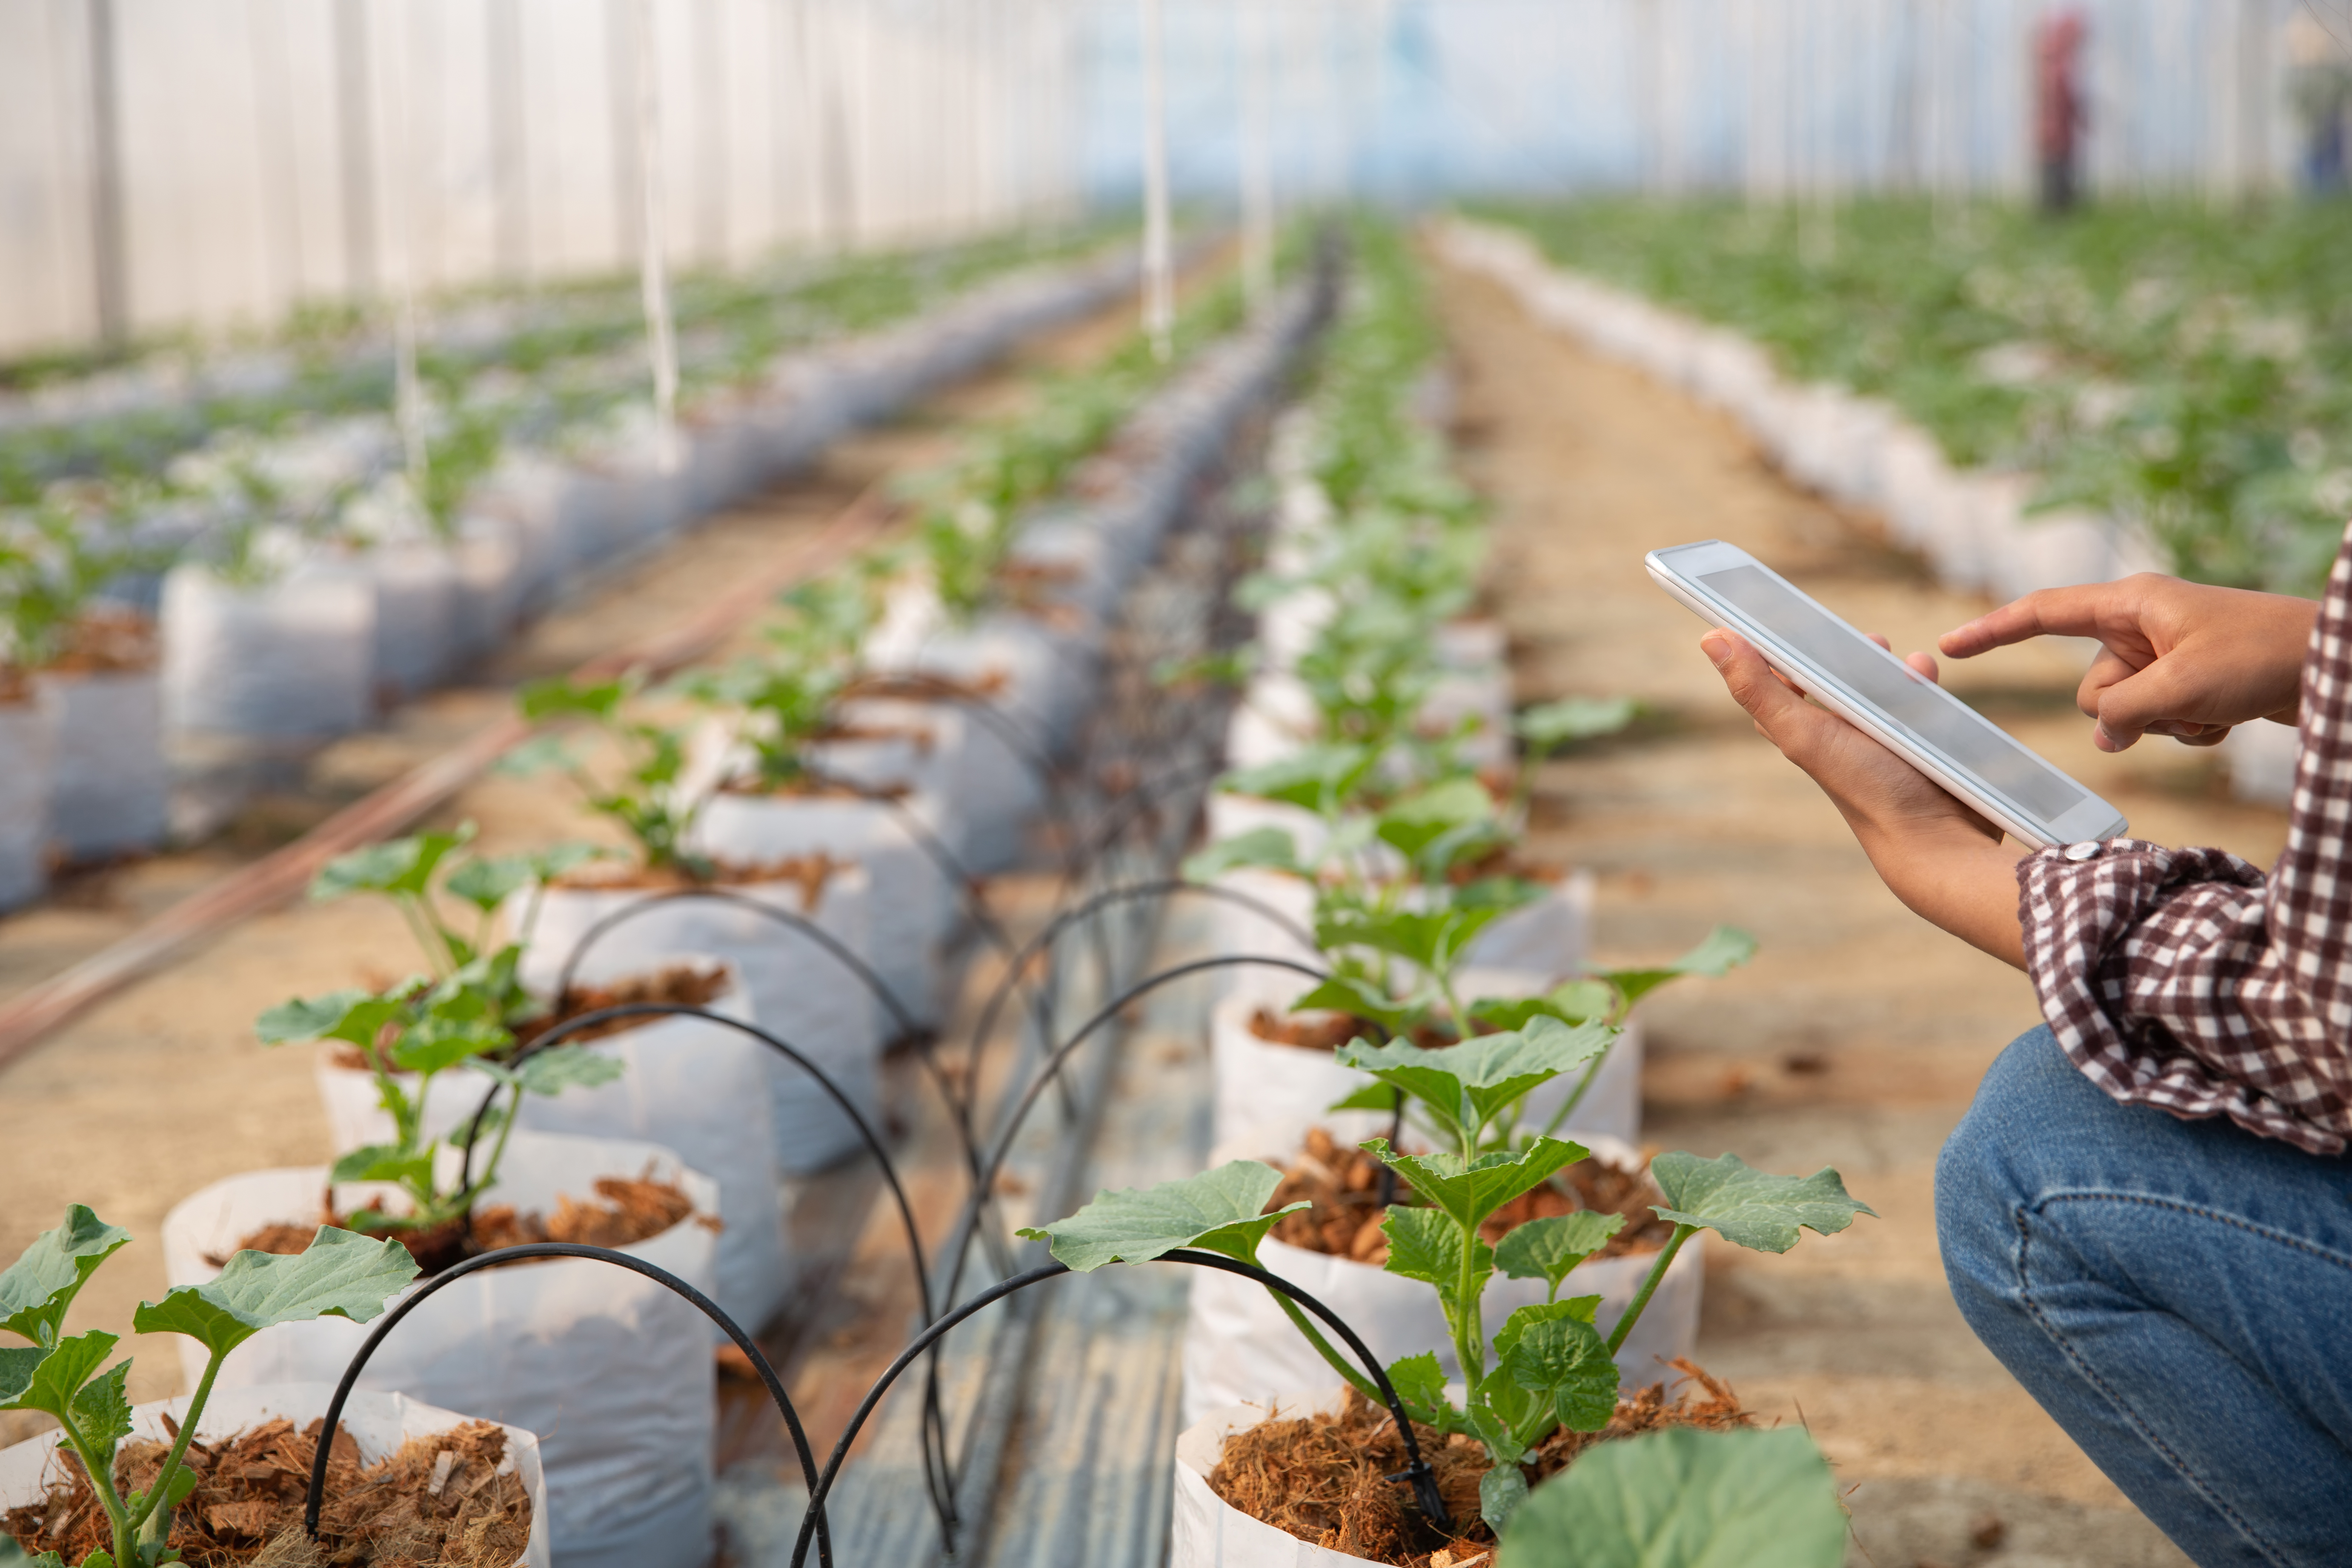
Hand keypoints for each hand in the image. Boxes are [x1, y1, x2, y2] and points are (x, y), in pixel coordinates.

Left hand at [1701, 627, 2025, 967]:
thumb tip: (1710, 639)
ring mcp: (1874, 733)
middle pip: (1830, 671)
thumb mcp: (1803, 733)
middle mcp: (1832, 730)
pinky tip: (1925, 674)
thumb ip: (1757, 689)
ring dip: (1886, 661)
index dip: (1779, 646)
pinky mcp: (1913, 735)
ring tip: (1900, 662)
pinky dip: (1919, 679)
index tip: (1790, 616)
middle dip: (1847, 648)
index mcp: (1799, 727)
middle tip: (1867, 641)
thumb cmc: (1864, 788)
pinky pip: (1912, 694)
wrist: (1933, 834)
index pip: (1775, 676)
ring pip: (1875, 678)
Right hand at [1939, 574, 2316, 752]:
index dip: (1991, 631)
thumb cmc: (2263, 656)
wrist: (2333, 667)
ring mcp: (2164, 656)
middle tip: (2180, 702)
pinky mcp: (2187, 682)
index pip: (2042, 613)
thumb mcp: (2180, 687)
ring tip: (2212, 709)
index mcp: (2132, 604)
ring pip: (2124, 711)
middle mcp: (2142, 626)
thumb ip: (2123, 713)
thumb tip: (2105, 738)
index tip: (1948, 647)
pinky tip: (2225, 717)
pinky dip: (2186, 728)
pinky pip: (2158, 721)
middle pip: (2093, 687)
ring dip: (2164, 723)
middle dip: (2129, 709)